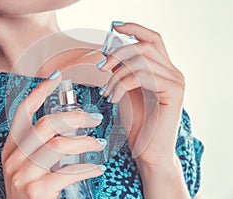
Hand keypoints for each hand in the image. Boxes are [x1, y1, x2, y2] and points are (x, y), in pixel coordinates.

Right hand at [1, 71, 106, 198]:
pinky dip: (87, 168)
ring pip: (59, 145)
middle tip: (94, 118)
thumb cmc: (32, 189)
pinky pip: (68, 171)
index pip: (23, 111)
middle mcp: (14, 158)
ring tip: (99, 143)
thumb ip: (40, 145)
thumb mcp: (28, 164)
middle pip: (46, 124)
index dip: (39, 92)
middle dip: (74, 118)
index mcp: (12, 147)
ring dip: (85, 142)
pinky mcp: (37, 190)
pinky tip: (97, 167)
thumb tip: (69, 124)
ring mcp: (23, 174)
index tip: (57, 78)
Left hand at [97, 22, 184, 166]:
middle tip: (102, 68)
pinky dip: (122, 83)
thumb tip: (109, 54)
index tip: (115, 27)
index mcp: (164, 70)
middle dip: (119, 53)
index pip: (153, 39)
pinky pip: (142, 75)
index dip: (135, 29)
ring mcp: (176, 81)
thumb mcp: (127, 91)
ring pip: (141, 60)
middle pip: (145, 46)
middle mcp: (174, 72)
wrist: (149, 151)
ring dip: (117, 74)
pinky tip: (113, 97)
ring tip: (107, 90)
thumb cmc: (138, 124)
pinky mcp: (174, 92)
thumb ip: (123, 72)